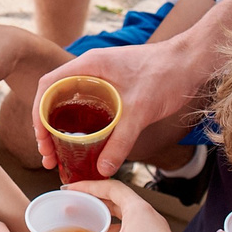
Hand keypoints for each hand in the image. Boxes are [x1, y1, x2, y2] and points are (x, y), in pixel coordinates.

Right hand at [32, 37, 203, 177]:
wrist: (192, 62)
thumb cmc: (167, 74)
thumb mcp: (140, 110)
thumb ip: (121, 140)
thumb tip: (102, 169)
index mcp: (88, 66)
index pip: (48, 86)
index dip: (38, 113)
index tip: (41, 138)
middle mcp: (90, 70)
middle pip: (54, 98)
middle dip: (46, 128)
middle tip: (49, 156)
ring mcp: (101, 79)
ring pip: (70, 105)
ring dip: (62, 130)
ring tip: (60, 156)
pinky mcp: (113, 88)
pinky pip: (88, 108)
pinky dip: (81, 127)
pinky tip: (83, 146)